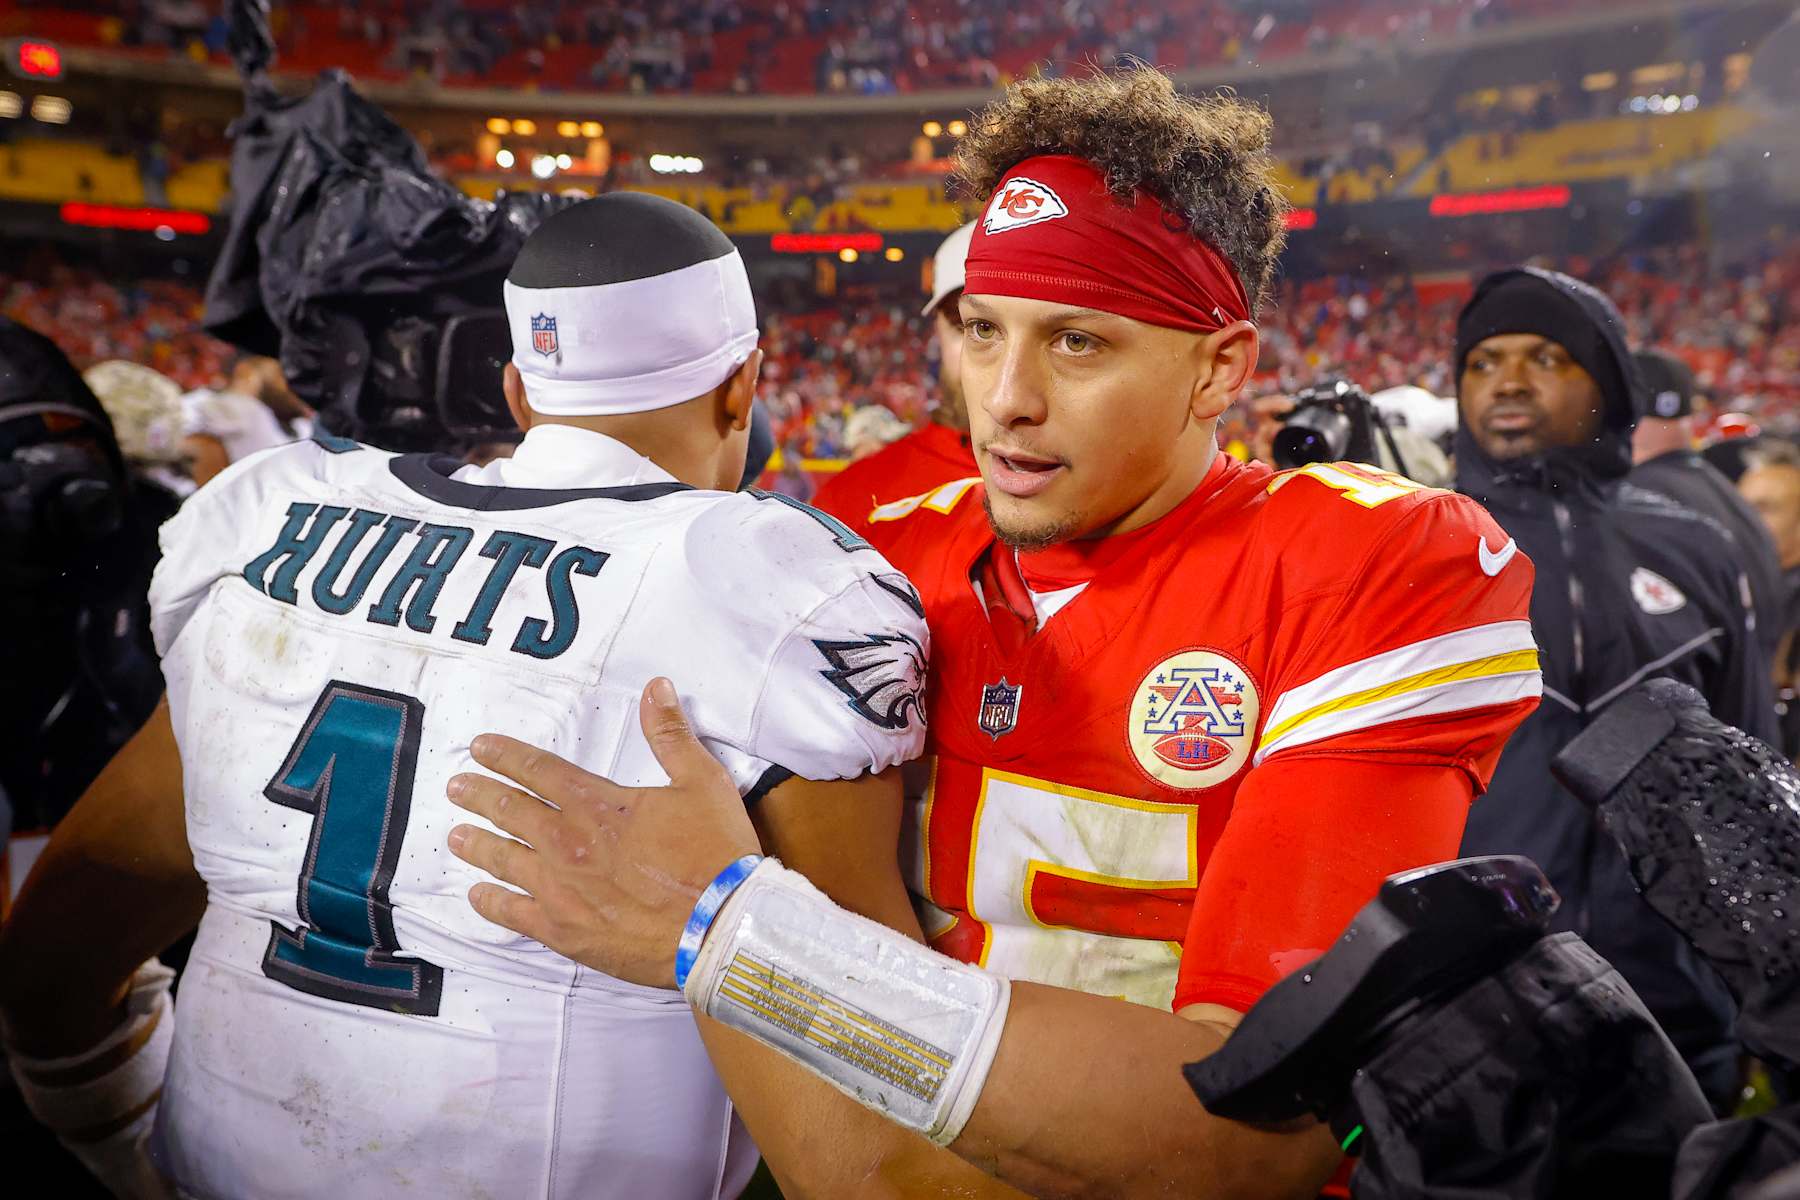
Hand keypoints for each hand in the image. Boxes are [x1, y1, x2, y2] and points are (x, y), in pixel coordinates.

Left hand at [446, 677, 762, 986]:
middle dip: (480, 795)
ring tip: (456, 836)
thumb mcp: (702, 782)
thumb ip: (671, 734)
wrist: (721, 926)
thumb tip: (656, 687)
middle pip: (511, 811)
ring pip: (505, 860)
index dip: (506, 756)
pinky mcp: (565, 931)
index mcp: (597, 805)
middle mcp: (568, 843)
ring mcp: (561, 889)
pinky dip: (492, 902)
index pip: (539, 770)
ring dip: (478, 844)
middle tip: (456, 787)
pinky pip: (514, 914)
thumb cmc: (715, 853)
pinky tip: (479, 895)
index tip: (480, 747)